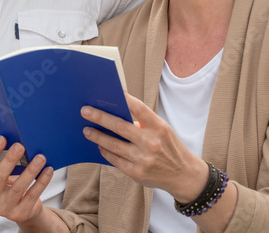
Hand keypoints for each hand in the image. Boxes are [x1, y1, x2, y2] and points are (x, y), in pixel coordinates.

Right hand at [0, 136, 53, 222]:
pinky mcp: (20, 213)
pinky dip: (41, 182)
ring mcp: (4, 207)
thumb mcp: (2, 176)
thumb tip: (16, 138)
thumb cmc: (10, 186)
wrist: (21, 209)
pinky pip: (32, 195)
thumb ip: (3, 162)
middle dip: (10, 160)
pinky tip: (48, 170)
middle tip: (20, 146)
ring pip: (18, 187)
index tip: (2, 138)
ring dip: (30, 170)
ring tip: (40, 157)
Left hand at [81, 93, 207, 202]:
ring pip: (113, 145)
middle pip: (120, 127)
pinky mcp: (137, 173)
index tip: (109, 92)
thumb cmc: (170, 147)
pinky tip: (99, 146)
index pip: (139, 109)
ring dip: (97, 136)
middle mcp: (151, 142)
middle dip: (100, 117)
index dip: (124, 99)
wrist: (184, 175)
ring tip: (87, 130)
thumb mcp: (163, 130)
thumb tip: (117, 111)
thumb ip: (144, 122)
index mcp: (159, 127)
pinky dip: (105, 151)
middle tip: (85, 111)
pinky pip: (115, 160)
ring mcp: (143, 159)